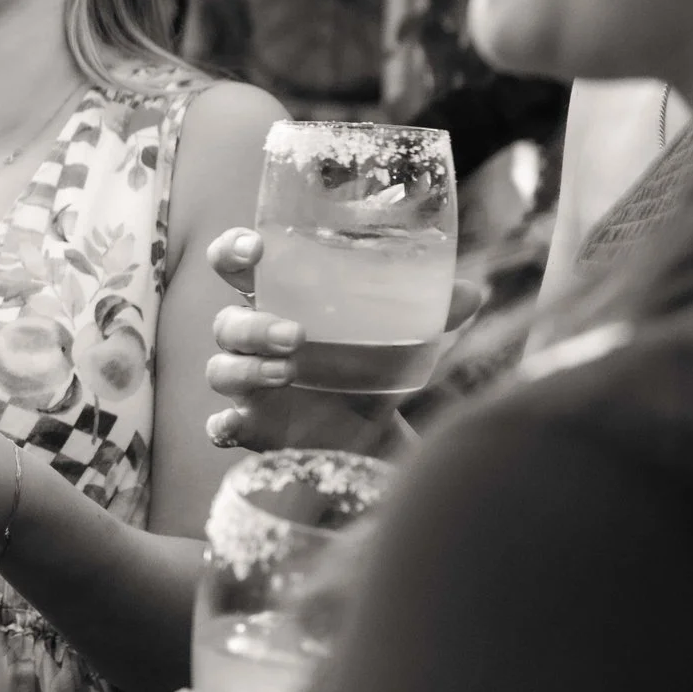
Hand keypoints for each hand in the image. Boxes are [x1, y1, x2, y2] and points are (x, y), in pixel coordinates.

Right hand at [203, 228, 481, 454]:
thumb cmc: (372, 373)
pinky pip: (219, 424)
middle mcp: (256, 341)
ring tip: (289, 373)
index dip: (232, 251)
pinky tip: (238, 424)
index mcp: (280, 303)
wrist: (372, 442)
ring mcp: (248, 386)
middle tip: (295, 334)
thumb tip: (473, 292)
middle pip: (226, 323)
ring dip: (247, 368)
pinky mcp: (250, 427)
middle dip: (252, 325)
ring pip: (220, 368)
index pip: (236, 266)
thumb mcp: (403, 342)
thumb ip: (432, 314)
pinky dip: (223, 424)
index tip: (254, 249)